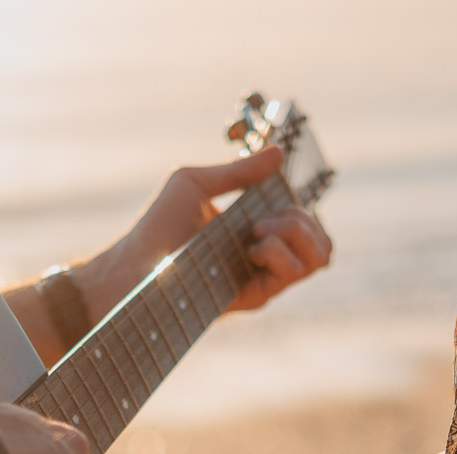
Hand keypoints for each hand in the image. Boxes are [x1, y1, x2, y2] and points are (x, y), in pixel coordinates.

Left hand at [81, 147, 331, 314]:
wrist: (136, 264)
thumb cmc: (158, 225)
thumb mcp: (196, 183)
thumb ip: (239, 171)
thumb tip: (279, 153)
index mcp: (255, 229)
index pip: (305, 222)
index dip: (304, 207)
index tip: (279, 193)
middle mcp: (265, 256)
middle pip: (320, 239)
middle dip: (303, 217)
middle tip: (263, 215)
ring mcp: (263, 278)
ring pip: (318, 257)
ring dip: (295, 232)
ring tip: (257, 230)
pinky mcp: (256, 296)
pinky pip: (294, 273)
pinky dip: (279, 251)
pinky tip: (252, 245)